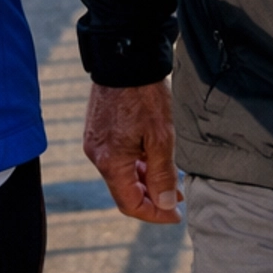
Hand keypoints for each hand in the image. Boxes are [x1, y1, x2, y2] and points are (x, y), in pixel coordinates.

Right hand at [82, 79, 182, 222]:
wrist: (125, 58)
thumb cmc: (144, 95)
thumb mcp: (161, 137)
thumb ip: (162, 174)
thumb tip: (164, 204)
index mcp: (110, 161)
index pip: (130, 204)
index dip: (154, 214)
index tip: (175, 214)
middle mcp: (97, 155)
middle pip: (124, 191)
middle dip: (151, 197)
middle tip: (177, 198)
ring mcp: (95, 142)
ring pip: (121, 174)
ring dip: (145, 180)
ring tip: (170, 179)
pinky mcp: (98, 130)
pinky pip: (116, 158)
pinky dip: (135, 164)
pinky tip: (152, 159)